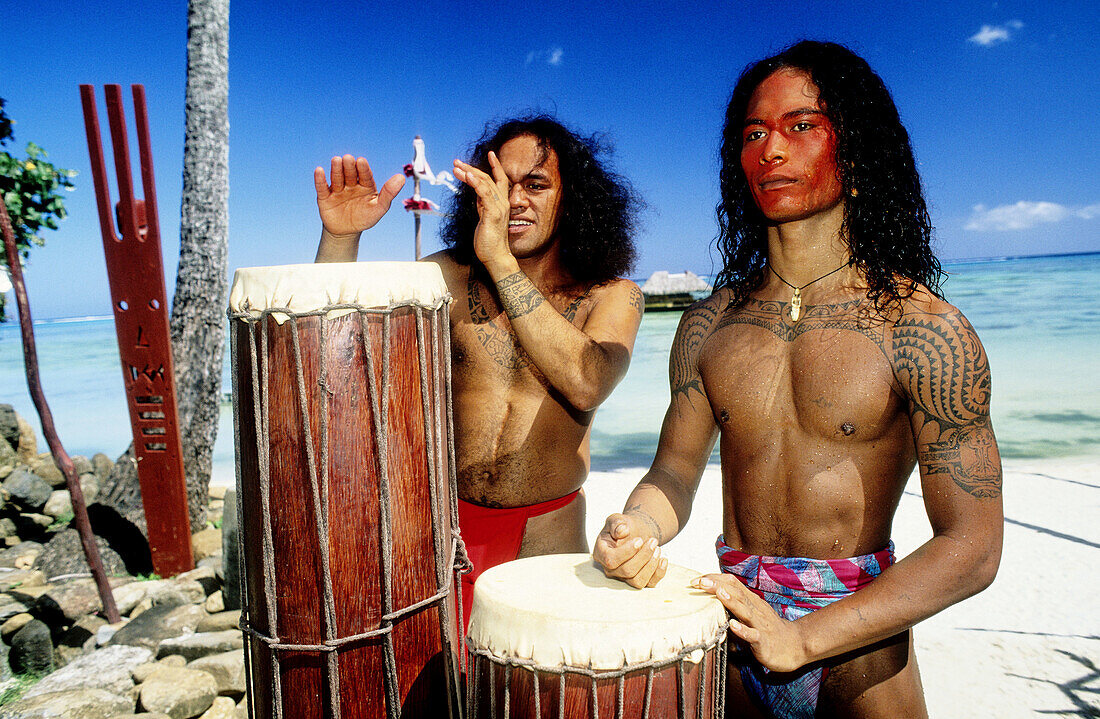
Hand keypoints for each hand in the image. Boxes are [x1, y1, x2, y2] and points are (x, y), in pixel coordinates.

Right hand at [314, 155, 404, 236]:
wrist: (346, 232)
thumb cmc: (365, 218)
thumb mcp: (379, 208)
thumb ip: (389, 193)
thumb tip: (401, 177)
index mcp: (365, 185)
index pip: (364, 175)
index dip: (363, 168)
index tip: (361, 161)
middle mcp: (351, 184)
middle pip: (349, 173)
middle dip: (349, 166)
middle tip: (348, 159)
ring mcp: (337, 189)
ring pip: (337, 178)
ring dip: (336, 170)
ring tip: (336, 160)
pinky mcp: (324, 197)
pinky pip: (322, 187)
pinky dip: (320, 180)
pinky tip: (319, 170)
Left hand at [453, 152, 510, 268]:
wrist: (496, 256)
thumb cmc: (489, 240)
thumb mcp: (485, 218)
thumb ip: (483, 205)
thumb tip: (477, 194)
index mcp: (500, 203)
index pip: (500, 180)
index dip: (496, 166)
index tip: (491, 153)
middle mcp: (502, 203)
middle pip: (488, 178)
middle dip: (471, 168)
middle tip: (456, 162)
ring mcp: (499, 208)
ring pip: (485, 183)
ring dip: (470, 173)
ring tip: (456, 168)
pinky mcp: (493, 214)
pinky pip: (484, 194)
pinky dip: (476, 183)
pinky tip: (467, 176)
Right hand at [592, 513, 666, 587]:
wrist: (634, 533)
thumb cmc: (623, 527)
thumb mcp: (617, 519)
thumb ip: (616, 523)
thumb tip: (622, 531)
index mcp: (601, 553)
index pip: (611, 560)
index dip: (626, 552)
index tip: (639, 540)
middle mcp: (610, 569)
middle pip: (627, 571)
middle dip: (643, 556)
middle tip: (653, 541)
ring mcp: (624, 577)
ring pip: (637, 581)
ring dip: (651, 565)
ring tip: (658, 549)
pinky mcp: (638, 580)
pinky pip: (649, 584)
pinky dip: (659, 573)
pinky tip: (663, 559)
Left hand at [693, 574, 808, 672]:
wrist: (796, 646)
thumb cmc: (769, 629)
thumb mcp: (752, 610)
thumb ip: (736, 602)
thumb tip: (714, 593)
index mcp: (751, 601)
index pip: (732, 583)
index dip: (715, 579)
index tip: (696, 580)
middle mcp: (755, 610)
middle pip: (736, 593)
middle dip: (716, 586)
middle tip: (698, 581)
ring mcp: (760, 625)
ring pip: (745, 611)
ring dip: (731, 601)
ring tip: (718, 593)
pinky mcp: (764, 642)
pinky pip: (753, 636)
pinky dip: (743, 630)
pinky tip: (733, 626)